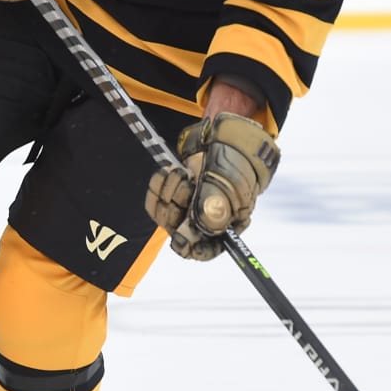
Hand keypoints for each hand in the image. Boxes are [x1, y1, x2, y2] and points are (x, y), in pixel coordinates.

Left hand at [144, 113, 280, 260]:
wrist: (226, 140)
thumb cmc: (235, 165)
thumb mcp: (230, 186)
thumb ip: (215, 207)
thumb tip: (202, 227)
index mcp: (224, 227)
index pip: (204, 250)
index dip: (190, 246)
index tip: (180, 237)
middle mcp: (203, 222)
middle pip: (178, 231)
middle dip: (178, 206)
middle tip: (187, 185)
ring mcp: (187, 208)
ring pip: (164, 214)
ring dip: (169, 190)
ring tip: (184, 173)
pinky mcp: (173, 194)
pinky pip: (155, 199)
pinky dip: (159, 184)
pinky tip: (172, 171)